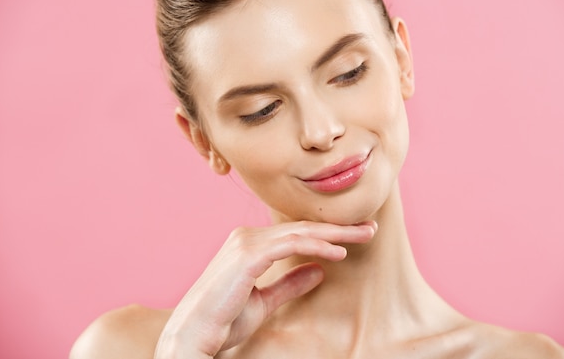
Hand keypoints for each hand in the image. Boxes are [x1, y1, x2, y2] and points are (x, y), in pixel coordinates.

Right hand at [154, 220, 376, 358]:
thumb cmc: (223, 320)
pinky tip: (339, 252)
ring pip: (300, 232)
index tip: (354, 237)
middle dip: (338, 228)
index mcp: (249, 245)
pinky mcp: (248, 254)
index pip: (295, 234)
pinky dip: (317, 246)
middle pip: (302, 228)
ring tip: (364, 234)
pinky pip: (291, 244)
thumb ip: (289, 283)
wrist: (193, 335)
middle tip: (369, 228)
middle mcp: (247, 238)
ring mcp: (246, 243)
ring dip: (335, 233)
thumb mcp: (265, 301)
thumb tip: (318, 270)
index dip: (326, 234)